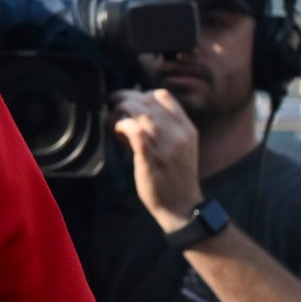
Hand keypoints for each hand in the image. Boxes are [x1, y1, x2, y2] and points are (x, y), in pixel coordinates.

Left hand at [109, 87, 202, 230]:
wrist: (182, 207)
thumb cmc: (175, 176)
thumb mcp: (179, 146)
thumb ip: (165, 128)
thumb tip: (136, 110)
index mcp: (187, 128)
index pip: (163, 96)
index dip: (142, 94)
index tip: (129, 102)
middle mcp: (179, 134)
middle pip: (148, 101)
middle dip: (125, 99)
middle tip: (113, 106)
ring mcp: (166, 146)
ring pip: (140, 112)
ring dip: (121, 111)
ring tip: (113, 121)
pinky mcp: (152, 159)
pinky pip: (136, 132)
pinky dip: (123, 126)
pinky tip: (117, 132)